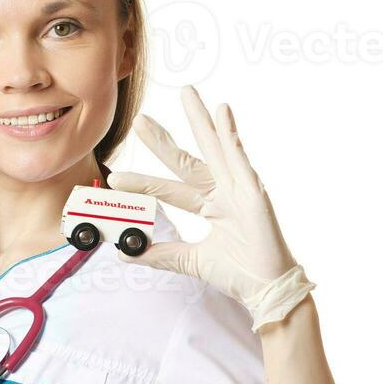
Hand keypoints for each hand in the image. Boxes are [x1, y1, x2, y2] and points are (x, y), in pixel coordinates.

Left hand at [107, 85, 301, 310]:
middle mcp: (223, 193)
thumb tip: (127, 254)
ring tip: (185, 93)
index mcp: (210, 207)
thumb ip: (161, 254)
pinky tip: (222, 112)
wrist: (266, 290)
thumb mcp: (191, 262)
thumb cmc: (239, 273)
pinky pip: (240, 158)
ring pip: (214, 148)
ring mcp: (239, 189)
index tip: (116, 178)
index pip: (170, 189)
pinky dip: (231, 135)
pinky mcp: (254, 191)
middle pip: (187, 161)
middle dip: (163, 141)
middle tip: (139, 120)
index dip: (144, 182)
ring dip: (200, 120)